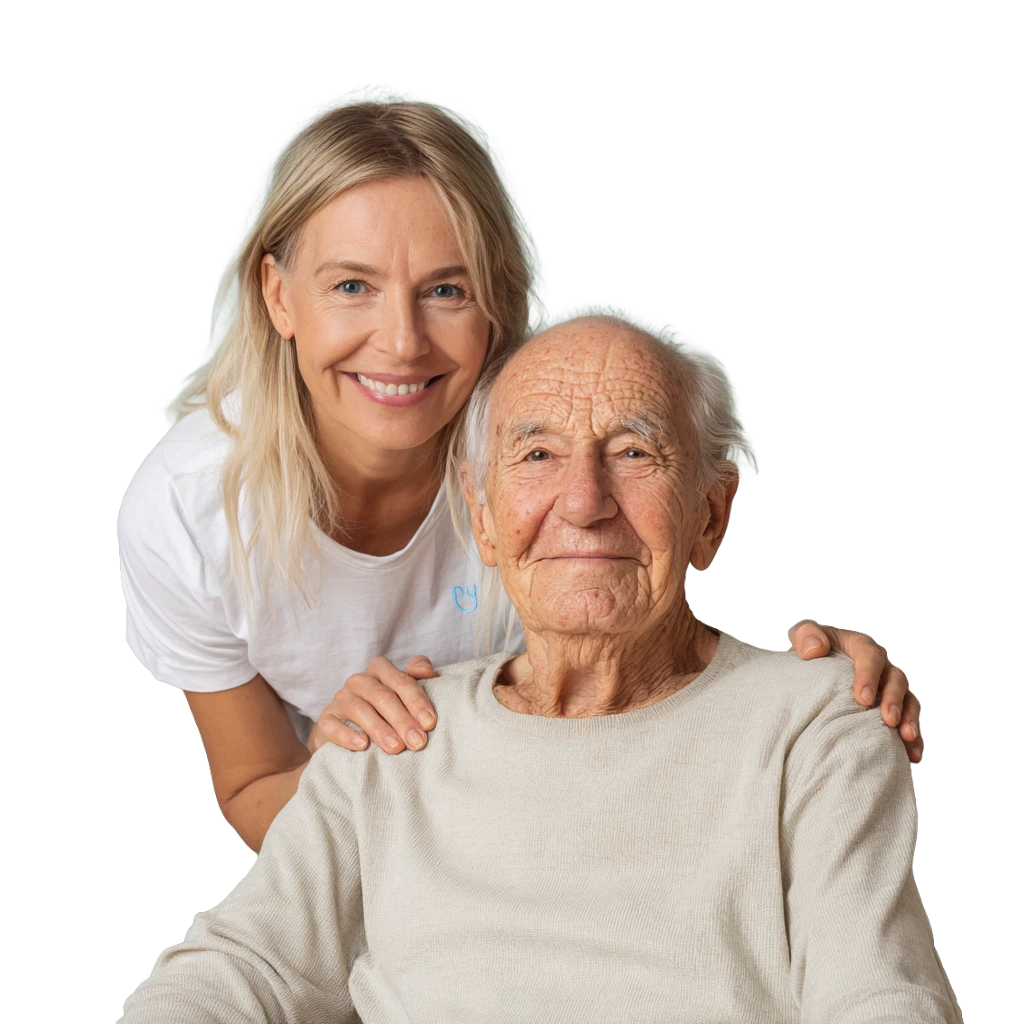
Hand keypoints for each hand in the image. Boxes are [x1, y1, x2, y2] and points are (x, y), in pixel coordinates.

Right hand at [307, 656, 437, 754]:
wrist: (346, 734)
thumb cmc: (385, 713)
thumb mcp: (404, 695)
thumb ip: (417, 679)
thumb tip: (427, 671)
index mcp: (381, 670)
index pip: (401, 681)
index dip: (417, 701)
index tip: (430, 723)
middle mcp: (360, 680)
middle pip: (383, 696)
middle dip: (403, 720)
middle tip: (418, 742)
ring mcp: (340, 698)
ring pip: (360, 709)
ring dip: (380, 729)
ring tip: (396, 748)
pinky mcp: (325, 719)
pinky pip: (333, 725)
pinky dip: (348, 735)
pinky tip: (362, 745)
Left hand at [788, 620, 922, 763]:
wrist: (812, 670)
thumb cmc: (808, 652)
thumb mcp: (802, 636)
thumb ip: (804, 634)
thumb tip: (815, 649)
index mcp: (859, 645)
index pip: (869, 655)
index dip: (869, 676)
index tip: (862, 698)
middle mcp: (880, 665)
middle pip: (895, 678)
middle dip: (894, 700)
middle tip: (888, 720)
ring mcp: (889, 686)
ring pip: (909, 700)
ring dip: (910, 718)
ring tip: (907, 737)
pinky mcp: (893, 707)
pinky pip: (909, 721)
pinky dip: (913, 738)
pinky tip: (912, 754)